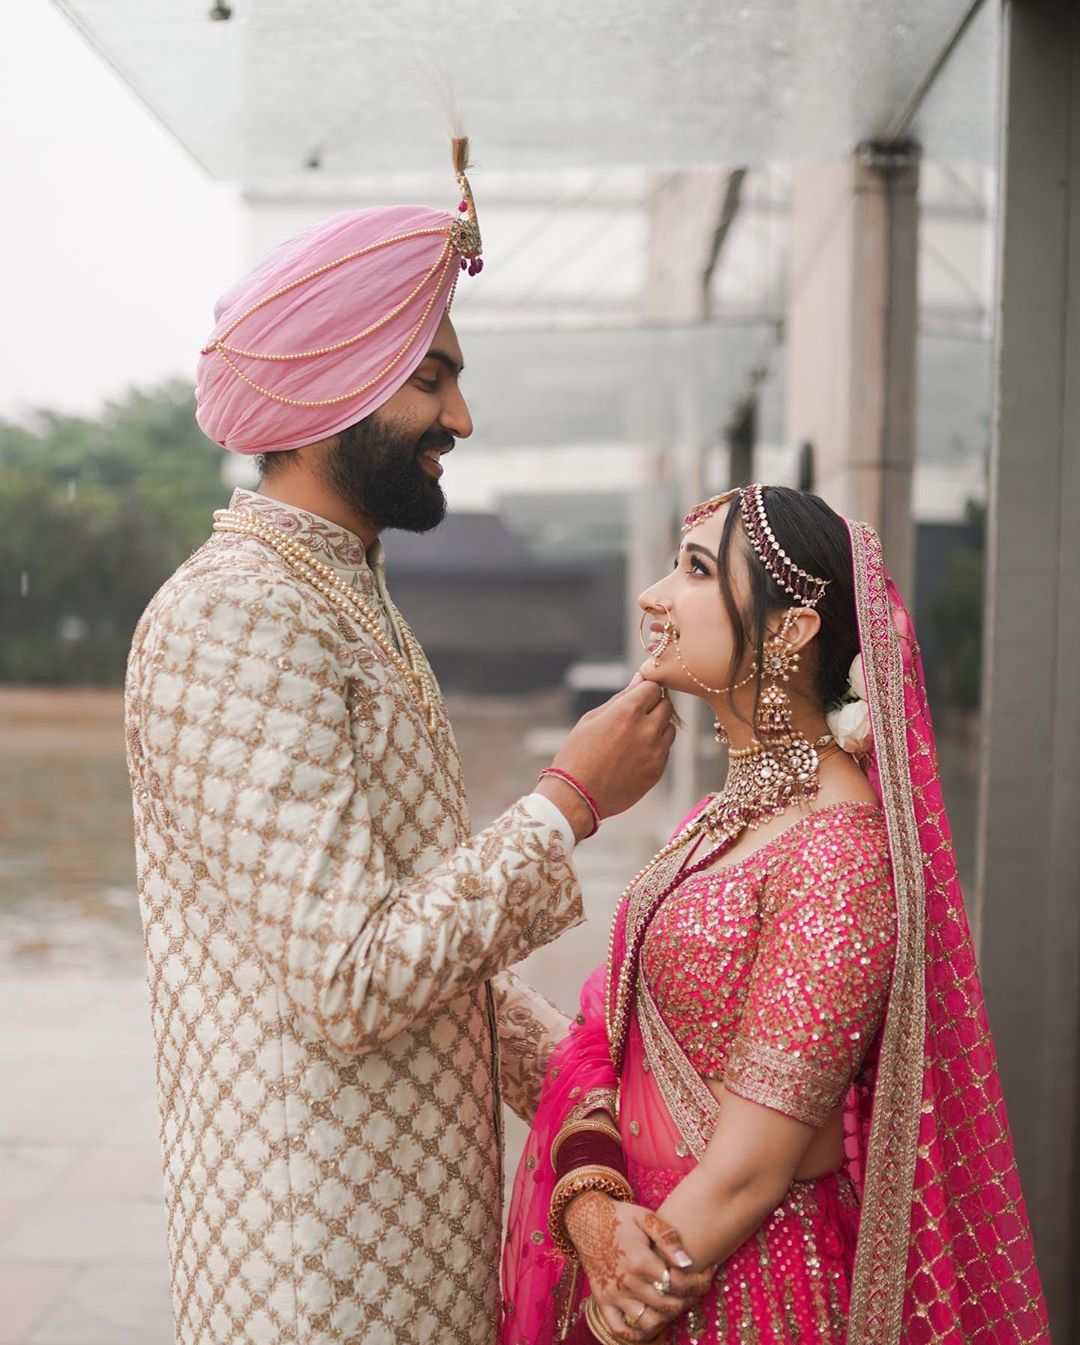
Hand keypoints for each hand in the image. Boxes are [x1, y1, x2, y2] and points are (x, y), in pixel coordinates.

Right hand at [540, 679, 674, 834]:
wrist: (576, 797)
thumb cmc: (577, 754)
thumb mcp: (591, 719)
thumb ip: (620, 698)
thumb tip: (639, 680)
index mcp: (627, 711)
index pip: (653, 687)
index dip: (644, 690)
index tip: (637, 696)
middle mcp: (646, 729)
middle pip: (666, 705)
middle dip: (653, 706)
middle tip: (635, 716)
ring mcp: (655, 752)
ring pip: (669, 728)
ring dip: (657, 726)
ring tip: (634, 737)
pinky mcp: (657, 771)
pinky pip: (665, 750)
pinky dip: (655, 747)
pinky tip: (634, 754)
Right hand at [565, 1193, 711, 1341]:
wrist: (585, 1218)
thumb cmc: (620, 1216)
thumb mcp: (646, 1216)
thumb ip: (668, 1238)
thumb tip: (688, 1262)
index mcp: (639, 1259)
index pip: (678, 1283)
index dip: (699, 1283)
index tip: (709, 1273)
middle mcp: (626, 1282)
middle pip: (668, 1306)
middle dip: (689, 1300)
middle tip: (695, 1288)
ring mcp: (613, 1294)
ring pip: (649, 1322)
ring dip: (668, 1317)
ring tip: (675, 1301)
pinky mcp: (602, 1300)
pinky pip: (620, 1329)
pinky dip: (638, 1333)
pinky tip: (652, 1322)